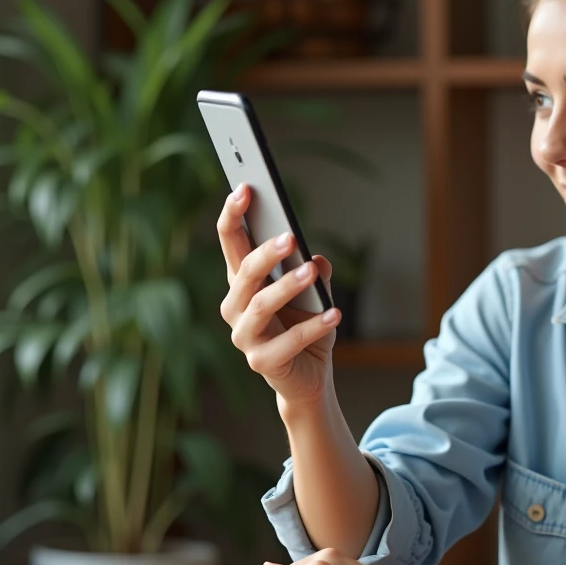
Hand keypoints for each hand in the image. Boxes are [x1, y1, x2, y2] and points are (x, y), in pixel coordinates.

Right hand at [217, 184, 341, 407]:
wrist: (308, 376)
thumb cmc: (306, 327)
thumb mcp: (316, 294)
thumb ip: (314, 271)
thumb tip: (317, 259)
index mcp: (242, 283)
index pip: (231, 242)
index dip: (233, 215)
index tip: (245, 188)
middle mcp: (235, 307)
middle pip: (244, 273)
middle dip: (265, 253)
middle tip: (290, 237)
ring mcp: (245, 336)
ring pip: (260, 305)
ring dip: (287, 286)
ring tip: (312, 272)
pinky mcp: (262, 361)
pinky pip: (288, 341)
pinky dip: (314, 326)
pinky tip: (335, 314)